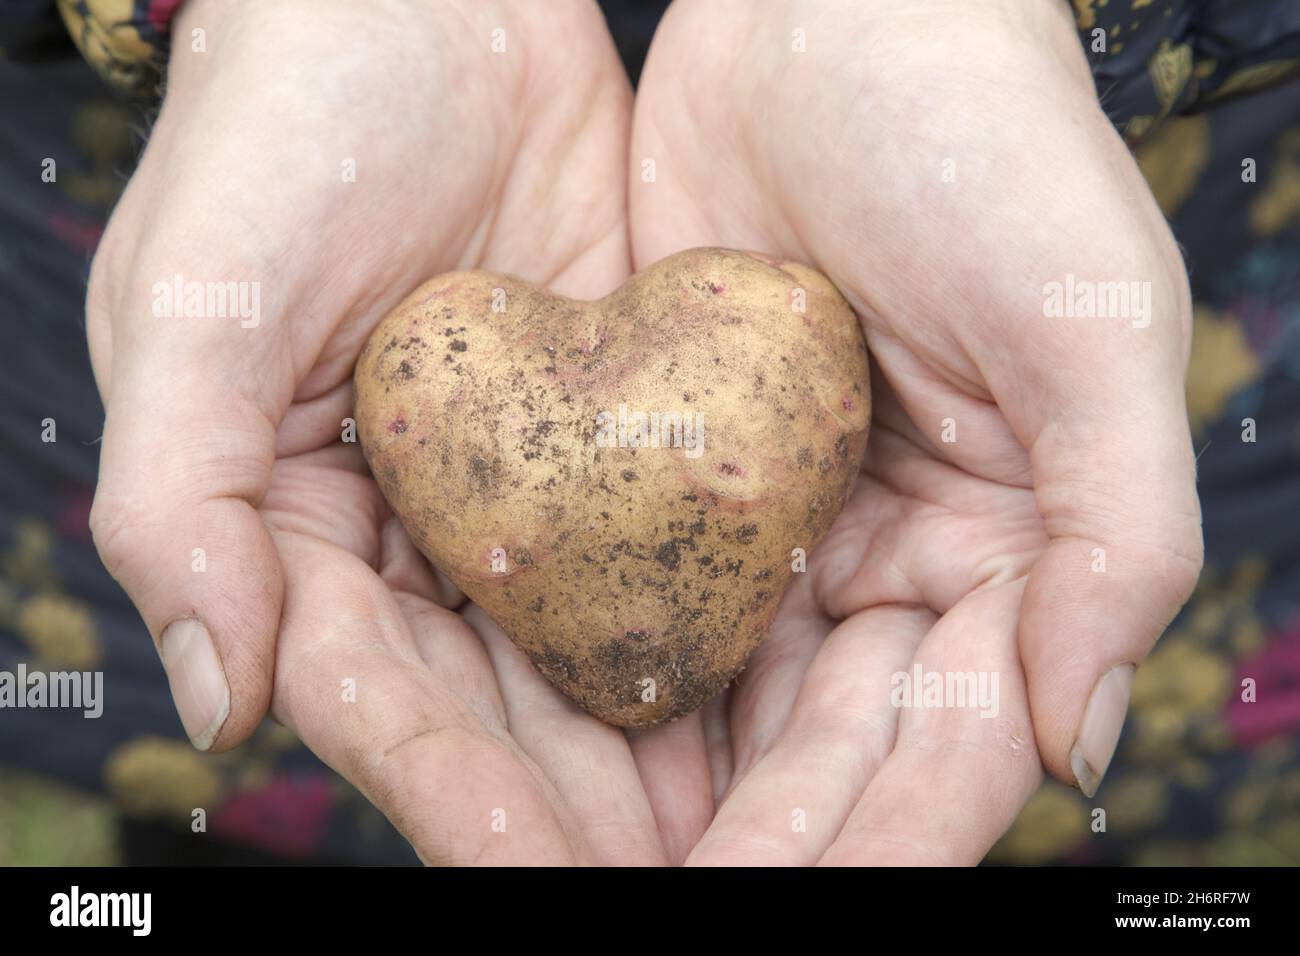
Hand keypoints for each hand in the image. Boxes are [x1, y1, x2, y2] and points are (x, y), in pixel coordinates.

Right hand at [87, 0, 709, 862]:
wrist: (427, 0)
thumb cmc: (290, 124)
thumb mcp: (200, 295)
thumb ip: (181, 497)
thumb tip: (216, 700)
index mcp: (293, 520)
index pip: (372, 689)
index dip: (448, 786)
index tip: (533, 868)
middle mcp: (411, 527)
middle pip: (492, 702)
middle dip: (573, 806)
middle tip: (675, 884)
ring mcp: (519, 488)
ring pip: (584, 650)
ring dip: (653, 753)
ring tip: (743, 836)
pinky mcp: (613, 432)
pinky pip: (657, 547)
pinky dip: (705, 629)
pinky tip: (773, 708)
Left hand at [630, 0, 1202, 862]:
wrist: (835, 15)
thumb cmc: (987, 145)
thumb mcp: (1092, 326)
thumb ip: (1123, 535)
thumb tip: (1083, 739)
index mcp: (1008, 549)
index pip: (948, 737)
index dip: (872, 830)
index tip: (767, 889)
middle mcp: (892, 558)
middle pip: (825, 744)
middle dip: (752, 837)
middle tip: (651, 898)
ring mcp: (778, 523)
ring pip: (725, 696)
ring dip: (663, 791)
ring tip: (569, 860)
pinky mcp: (678, 472)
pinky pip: (641, 594)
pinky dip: (604, 672)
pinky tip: (538, 742)